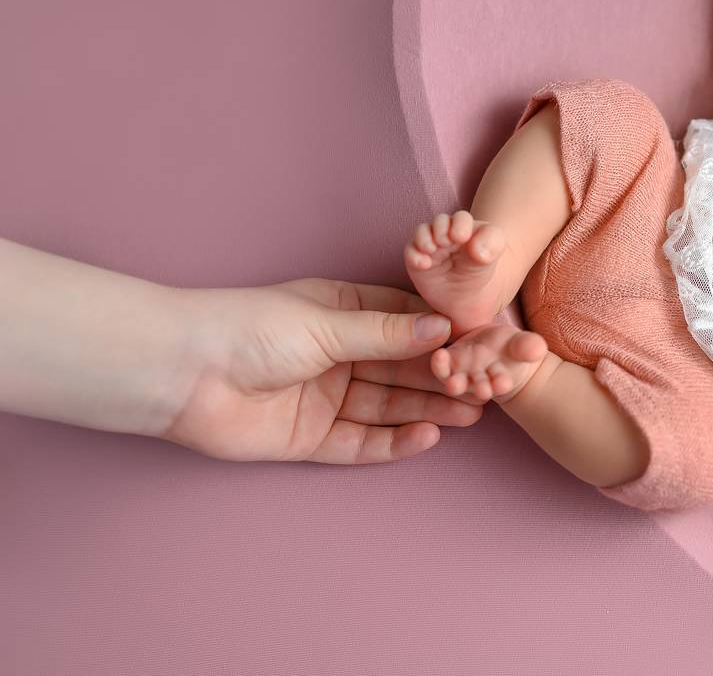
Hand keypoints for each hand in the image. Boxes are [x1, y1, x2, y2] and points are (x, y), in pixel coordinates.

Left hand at [162, 278, 483, 463]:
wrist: (182, 374)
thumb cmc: (249, 329)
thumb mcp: (327, 324)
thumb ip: (386, 333)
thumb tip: (444, 328)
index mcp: (343, 312)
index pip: (406, 322)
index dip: (444, 334)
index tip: (485, 342)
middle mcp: (339, 354)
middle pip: (403, 368)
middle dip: (444, 376)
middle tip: (488, 385)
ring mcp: (327, 397)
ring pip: (389, 405)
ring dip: (429, 409)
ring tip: (471, 413)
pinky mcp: (312, 437)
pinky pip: (362, 441)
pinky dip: (395, 441)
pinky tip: (428, 436)